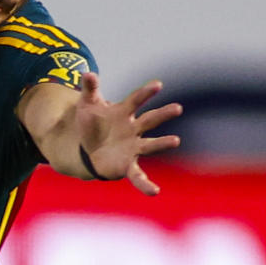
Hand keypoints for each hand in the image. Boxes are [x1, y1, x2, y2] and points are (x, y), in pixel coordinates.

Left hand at [76, 72, 181, 195]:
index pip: (135, 100)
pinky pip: (138, 175)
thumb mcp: (88, 104)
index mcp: (123, 112)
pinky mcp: (129, 165)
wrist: (87, 148)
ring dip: (162, 143)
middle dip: (162, 114)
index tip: (158, 84)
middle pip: (149, 120)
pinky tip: (154, 191)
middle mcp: (133, 129)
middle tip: (177, 108)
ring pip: (150, 144)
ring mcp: (133, 147)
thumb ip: (90, 89)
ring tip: (176, 140)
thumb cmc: (91, 123)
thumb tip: (88, 72)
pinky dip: (146, 184)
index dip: (145, 93)